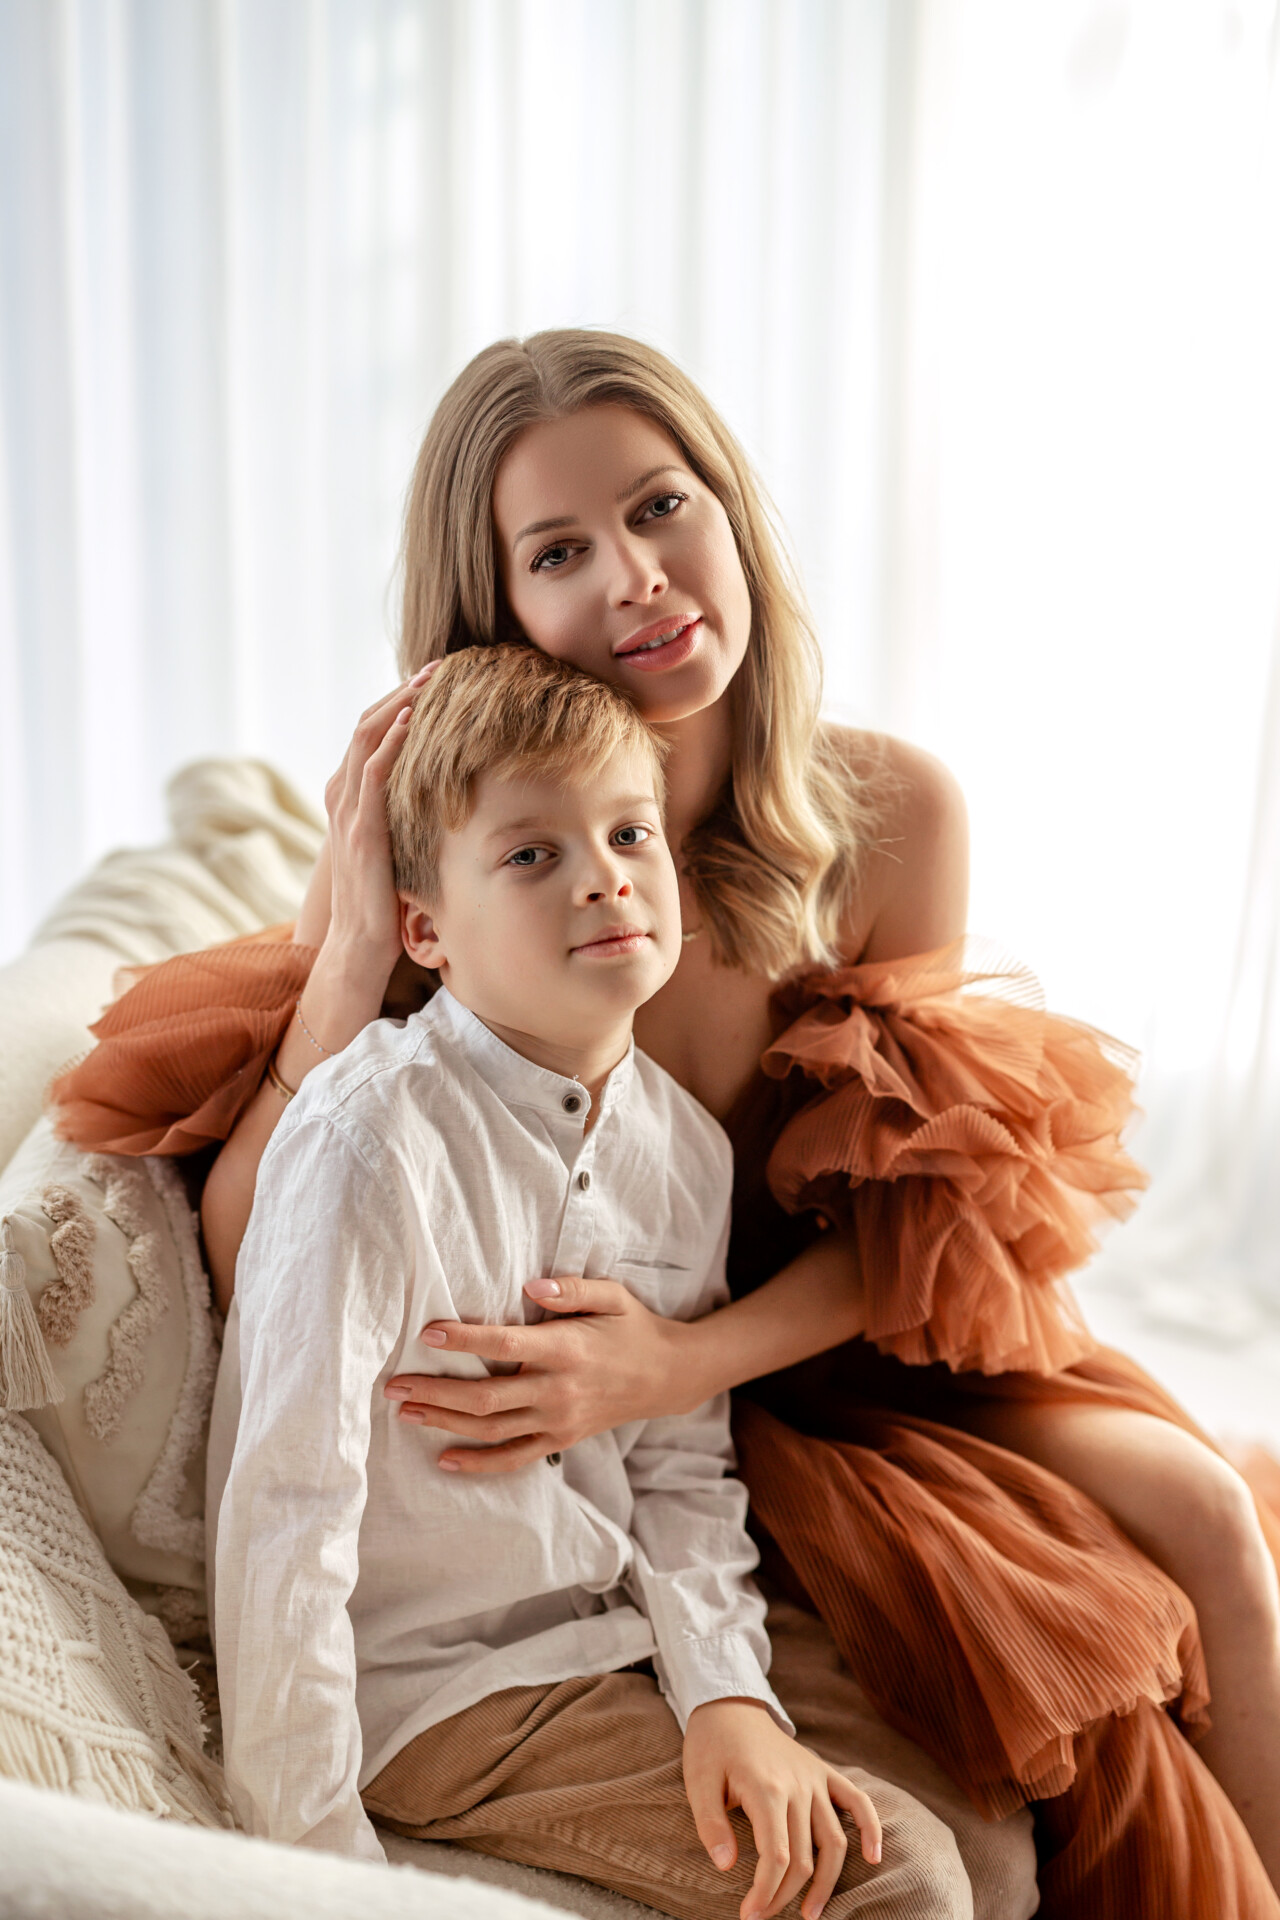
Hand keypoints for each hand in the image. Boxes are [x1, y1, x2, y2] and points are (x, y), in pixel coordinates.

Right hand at [317, 662, 440, 984]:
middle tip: (439, 665)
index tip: (433, 679)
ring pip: (366, 739)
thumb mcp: (394, 845)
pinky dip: (390, 741)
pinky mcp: (361, 834)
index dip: (398, 701)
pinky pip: (372, 776)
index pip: (369, 733)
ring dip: (399, 703)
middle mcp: (342, 797)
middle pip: (366, 724)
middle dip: (402, 690)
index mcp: (349, 797)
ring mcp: (348, 814)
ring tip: (430, 679)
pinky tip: (414, 719)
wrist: (358, 947)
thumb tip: (443, 792)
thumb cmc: (382, 901)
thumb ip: (404, 815)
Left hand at [384, 1276, 695, 1471]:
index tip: (427, 1332)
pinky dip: (478, 1463)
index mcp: (567, 1349)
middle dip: (435, 1391)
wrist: (667, 1376)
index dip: (464, 1339)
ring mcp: (558, 1421)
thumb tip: (529, 1285)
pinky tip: (445, 1459)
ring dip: (444, 1422)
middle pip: (485, 1397)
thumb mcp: (612, 1295)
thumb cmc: (633, 1327)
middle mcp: (558, 1390)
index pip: (505, 1344)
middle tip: (393, 1384)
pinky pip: (513, 1458)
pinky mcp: (560, 1441)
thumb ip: (570, 1289)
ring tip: (406, 1411)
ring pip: (491, 1429)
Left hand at [683, 1701, 880, 1919]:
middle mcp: (798, 1785)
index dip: (765, 1893)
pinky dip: (870, 1829)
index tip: (749, 1915)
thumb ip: (711, 1825)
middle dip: (784, 1896)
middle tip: (763, 1916)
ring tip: (810, 1913)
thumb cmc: (710, 1746)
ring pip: (833, 1841)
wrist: (729, 1706)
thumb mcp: (698, 1782)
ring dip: (825, 1883)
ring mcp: (814, 1778)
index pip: (776, 1857)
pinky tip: (873, 1858)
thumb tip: (725, 1866)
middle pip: (803, 1857)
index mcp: (766, 1788)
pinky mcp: (823, 1772)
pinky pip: (856, 1801)